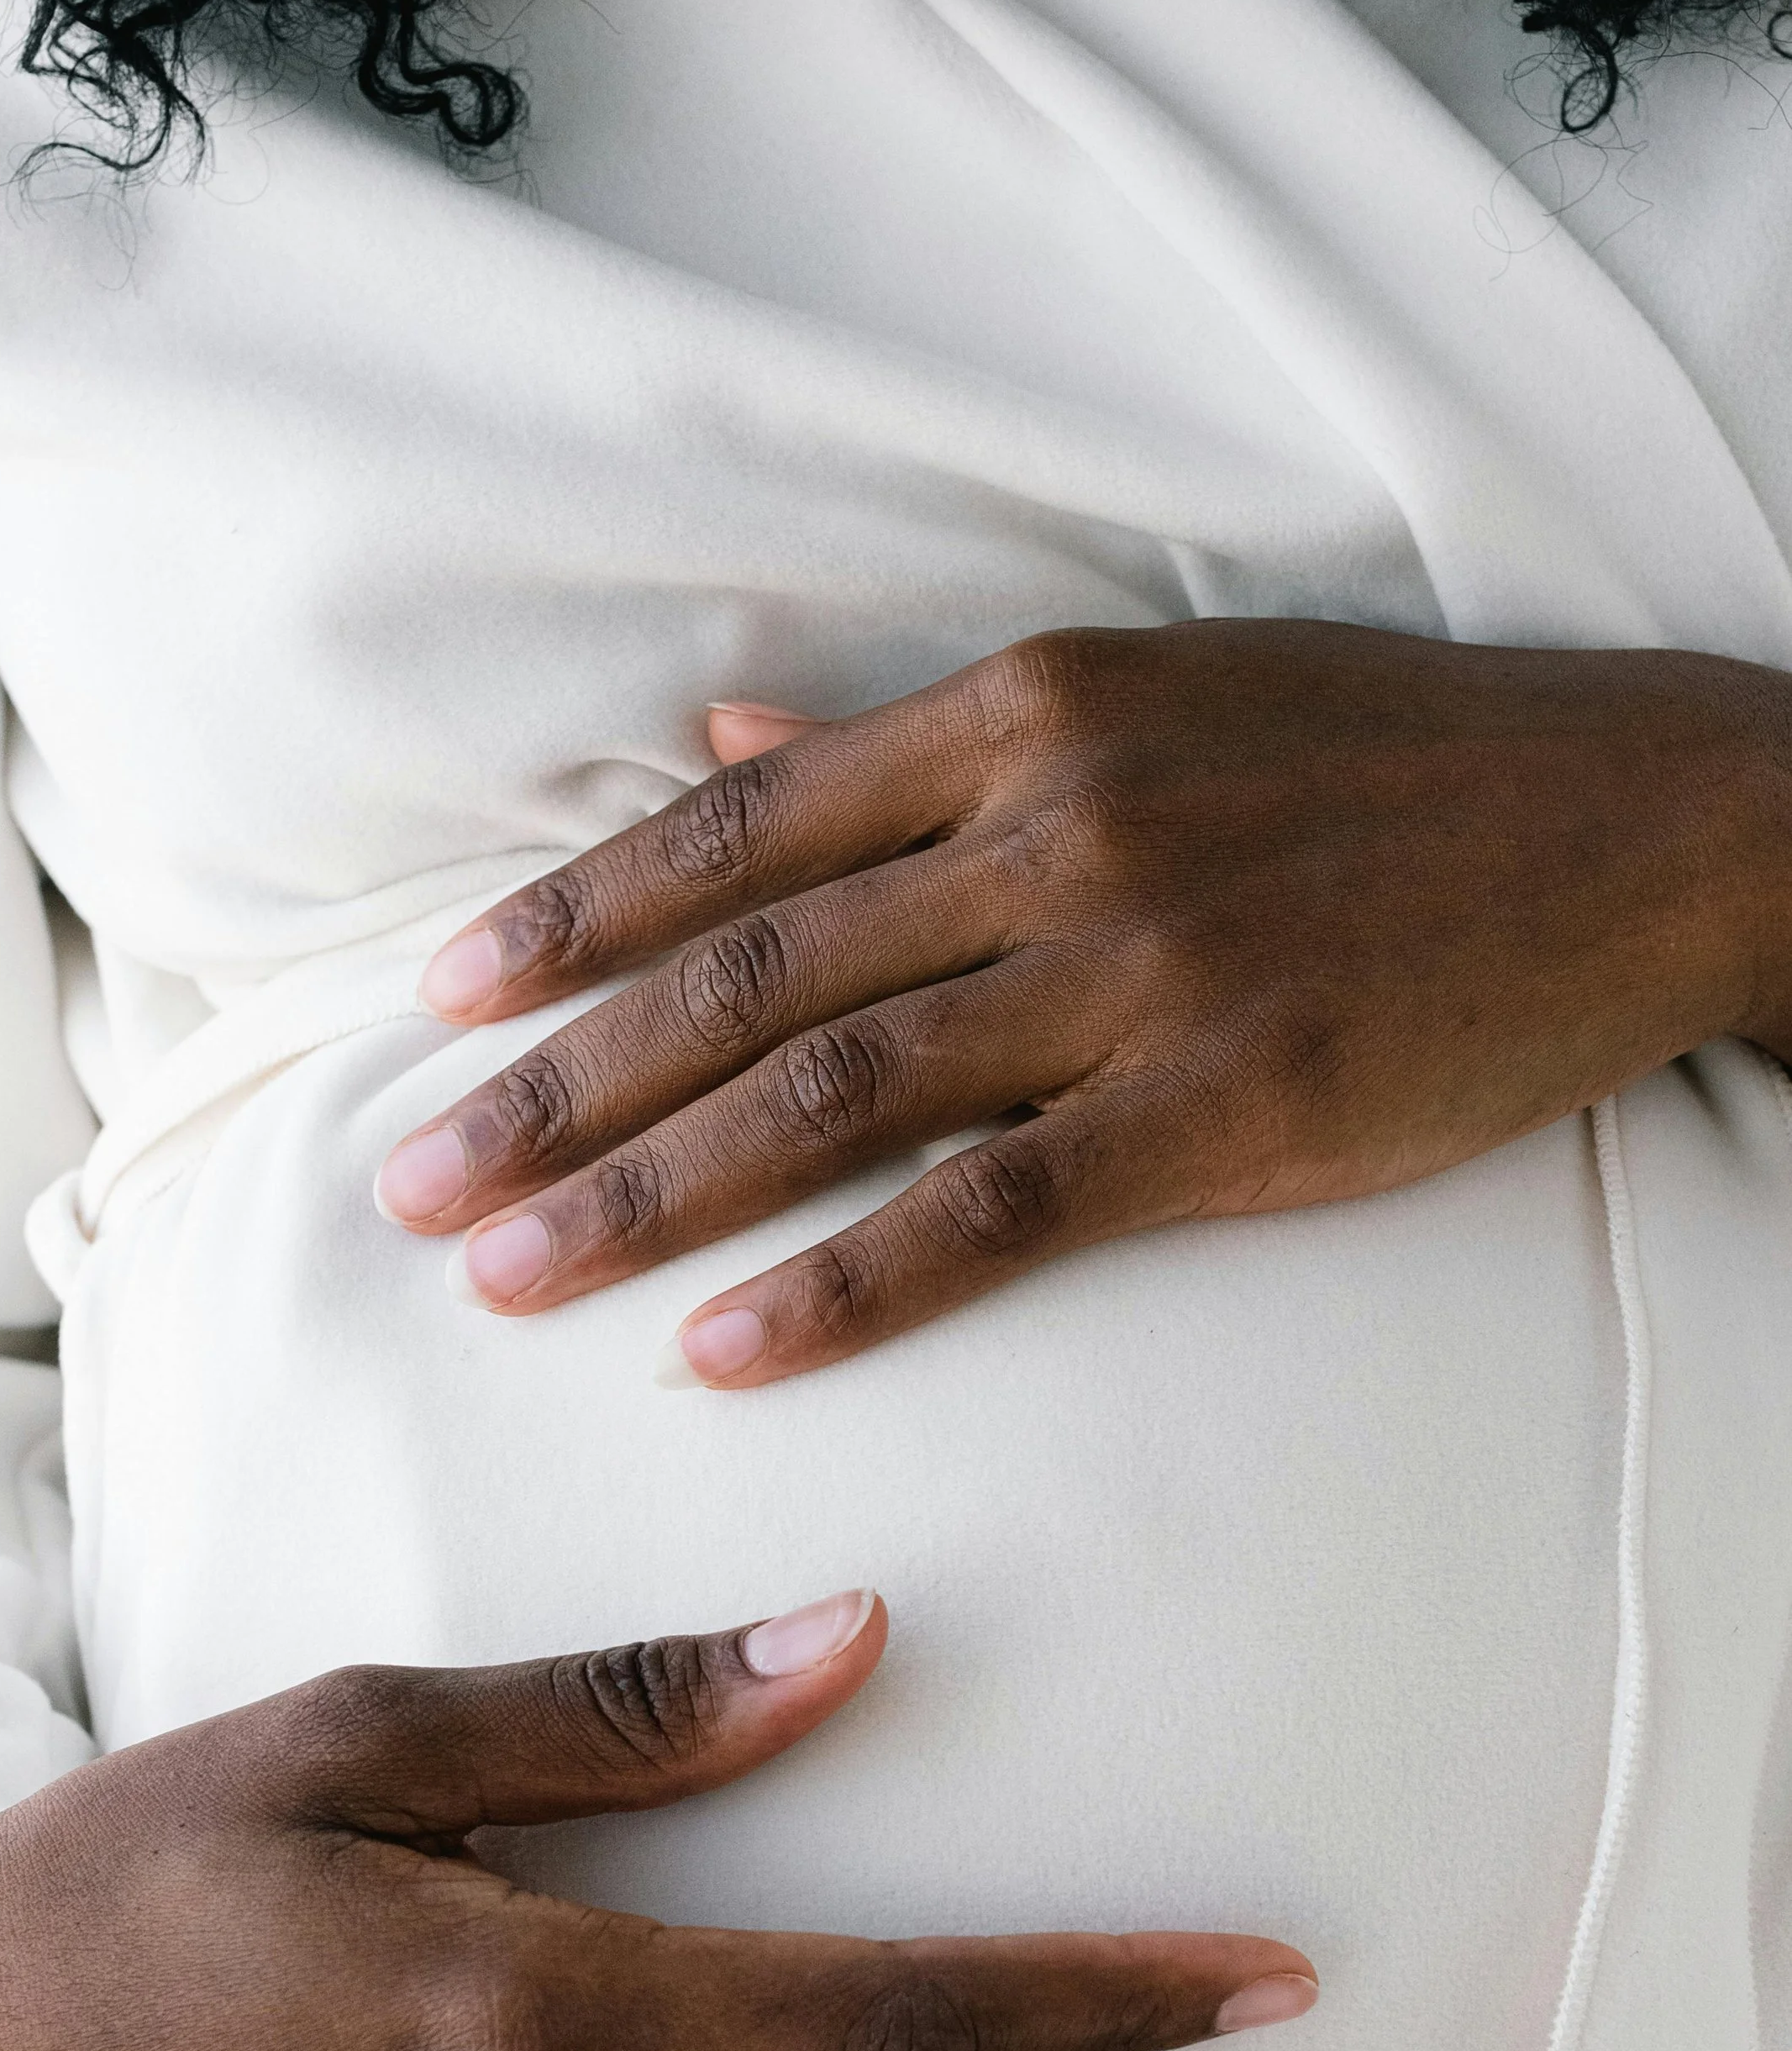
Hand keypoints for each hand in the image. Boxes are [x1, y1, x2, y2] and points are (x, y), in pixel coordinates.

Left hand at [376, 621, 1791, 1383]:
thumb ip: (914, 742)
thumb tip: (716, 745)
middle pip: (747, 975)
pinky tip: (725, 1354)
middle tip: (412, 1186)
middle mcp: (1052, 825)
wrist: (1639, 819)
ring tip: (507, 1280)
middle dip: (558, 1086)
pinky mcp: (1231, 1106)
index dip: (573, 921)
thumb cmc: (1383, 766)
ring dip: (649, 1195)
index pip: (738, 831)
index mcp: (1019, 713)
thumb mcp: (1144, 696)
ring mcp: (1140, 965)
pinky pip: (994, 1210)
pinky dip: (846, 1287)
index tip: (440, 1002)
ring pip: (835, 1095)